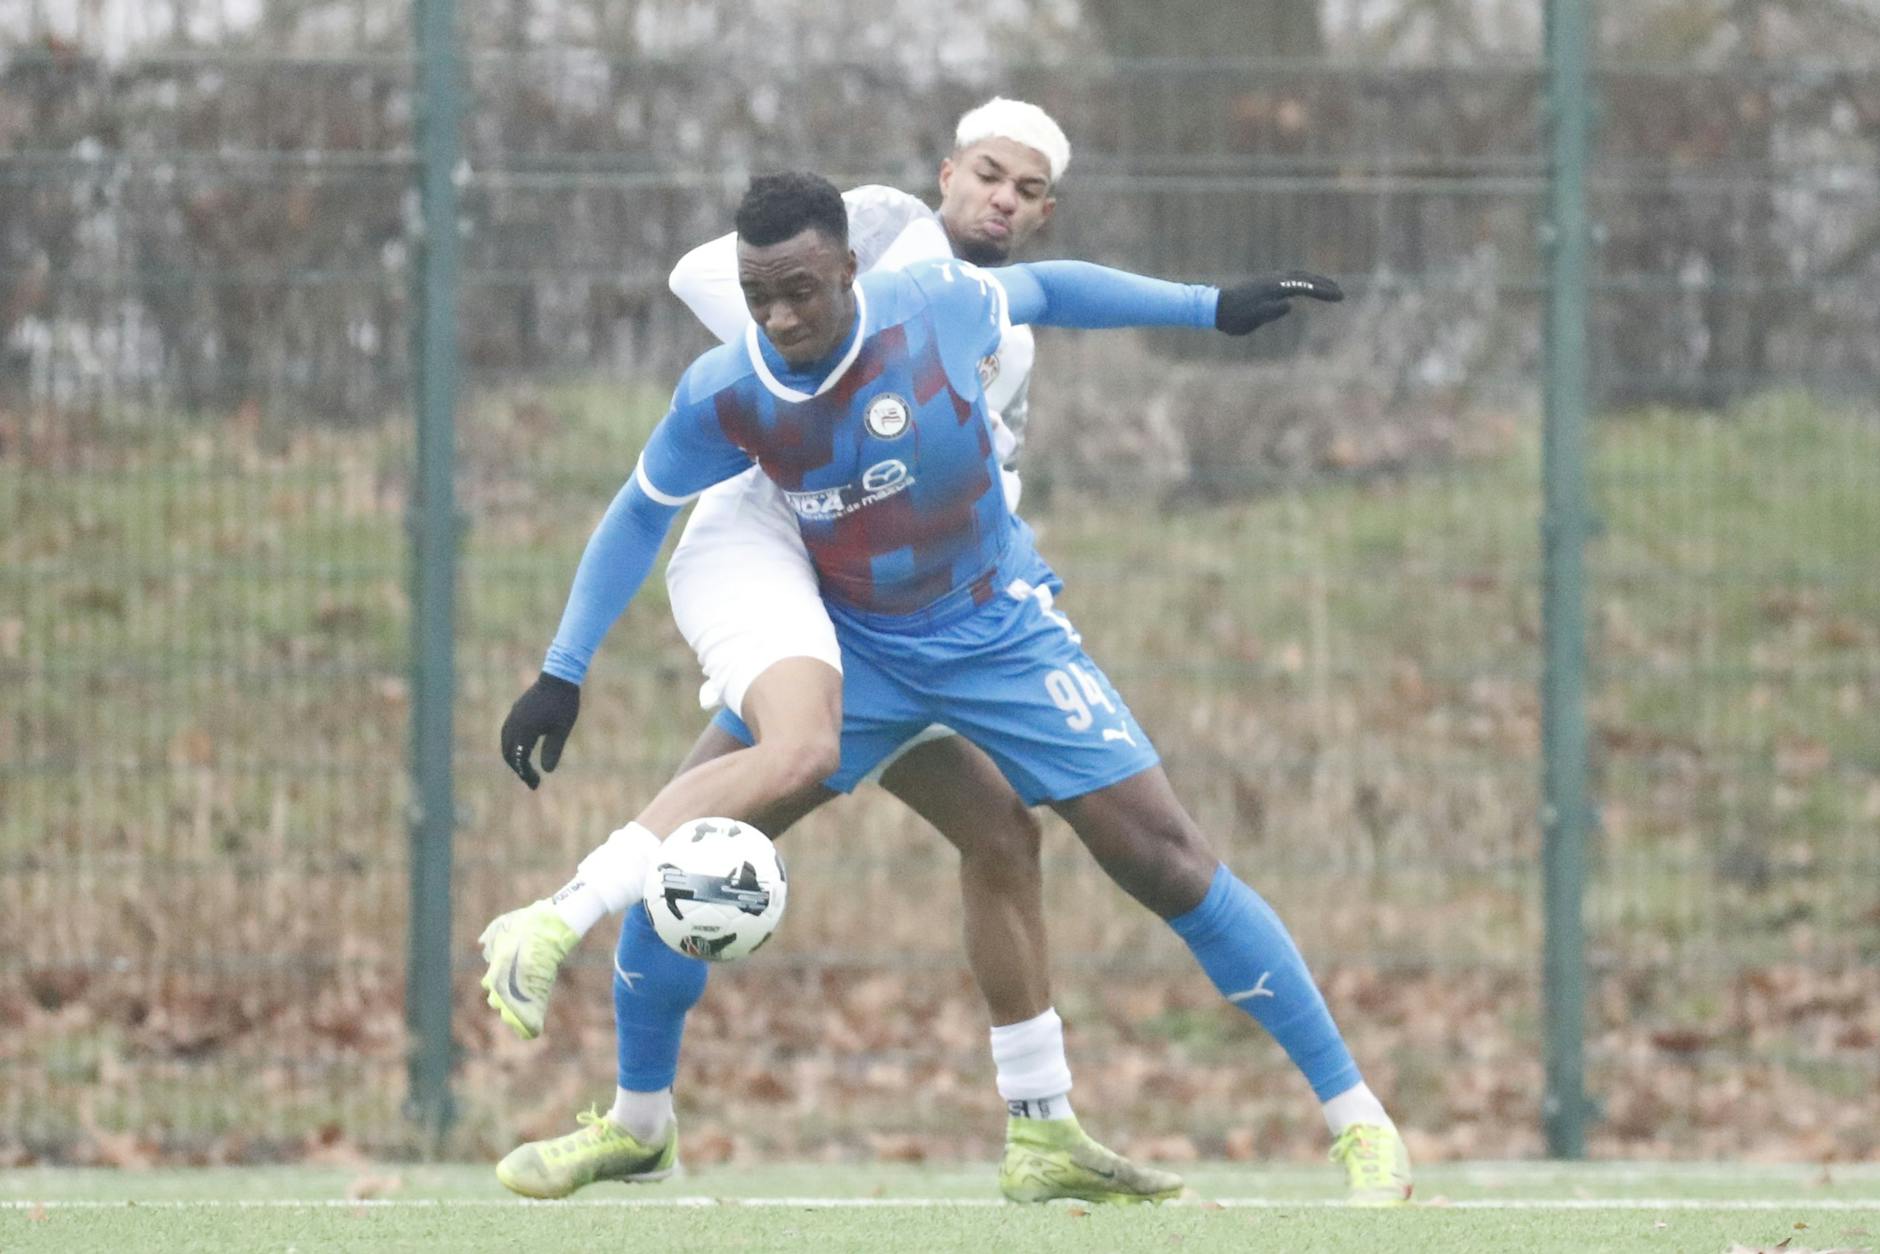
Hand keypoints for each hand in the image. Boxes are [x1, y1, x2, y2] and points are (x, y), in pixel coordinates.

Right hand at [500, 672, 579, 788]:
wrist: (559, 676)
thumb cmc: (564, 703)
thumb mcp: (562, 729)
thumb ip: (553, 750)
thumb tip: (547, 771)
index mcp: (524, 730)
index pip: (519, 759)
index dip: (526, 774)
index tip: (536, 785)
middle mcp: (514, 724)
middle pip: (509, 753)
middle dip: (518, 769)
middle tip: (532, 781)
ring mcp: (513, 716)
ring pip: (506, 742)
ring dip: (514, 758)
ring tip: (526, 769)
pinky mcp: (516, 711)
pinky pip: (508, 733)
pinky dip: (512, 746)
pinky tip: (523, 750)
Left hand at [1215, 271, 1343, 335]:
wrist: (1215, 307)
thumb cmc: (1234, 317)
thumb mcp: (1252, 319)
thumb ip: (1271, 311)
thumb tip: (1290, 305)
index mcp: (1274, 288)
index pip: (1305, 287)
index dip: (1323, 292)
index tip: (1339, 297)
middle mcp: (1274, 280)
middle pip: (1305, 279)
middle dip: (1324, 285)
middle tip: (1341, 294)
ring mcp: (1270, 279)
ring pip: (1298, 276)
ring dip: (1316, 281)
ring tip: (1329, 288)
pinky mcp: (1266, 282)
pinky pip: (1290, 278)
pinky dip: (1304, 280)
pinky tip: (1307, 287)